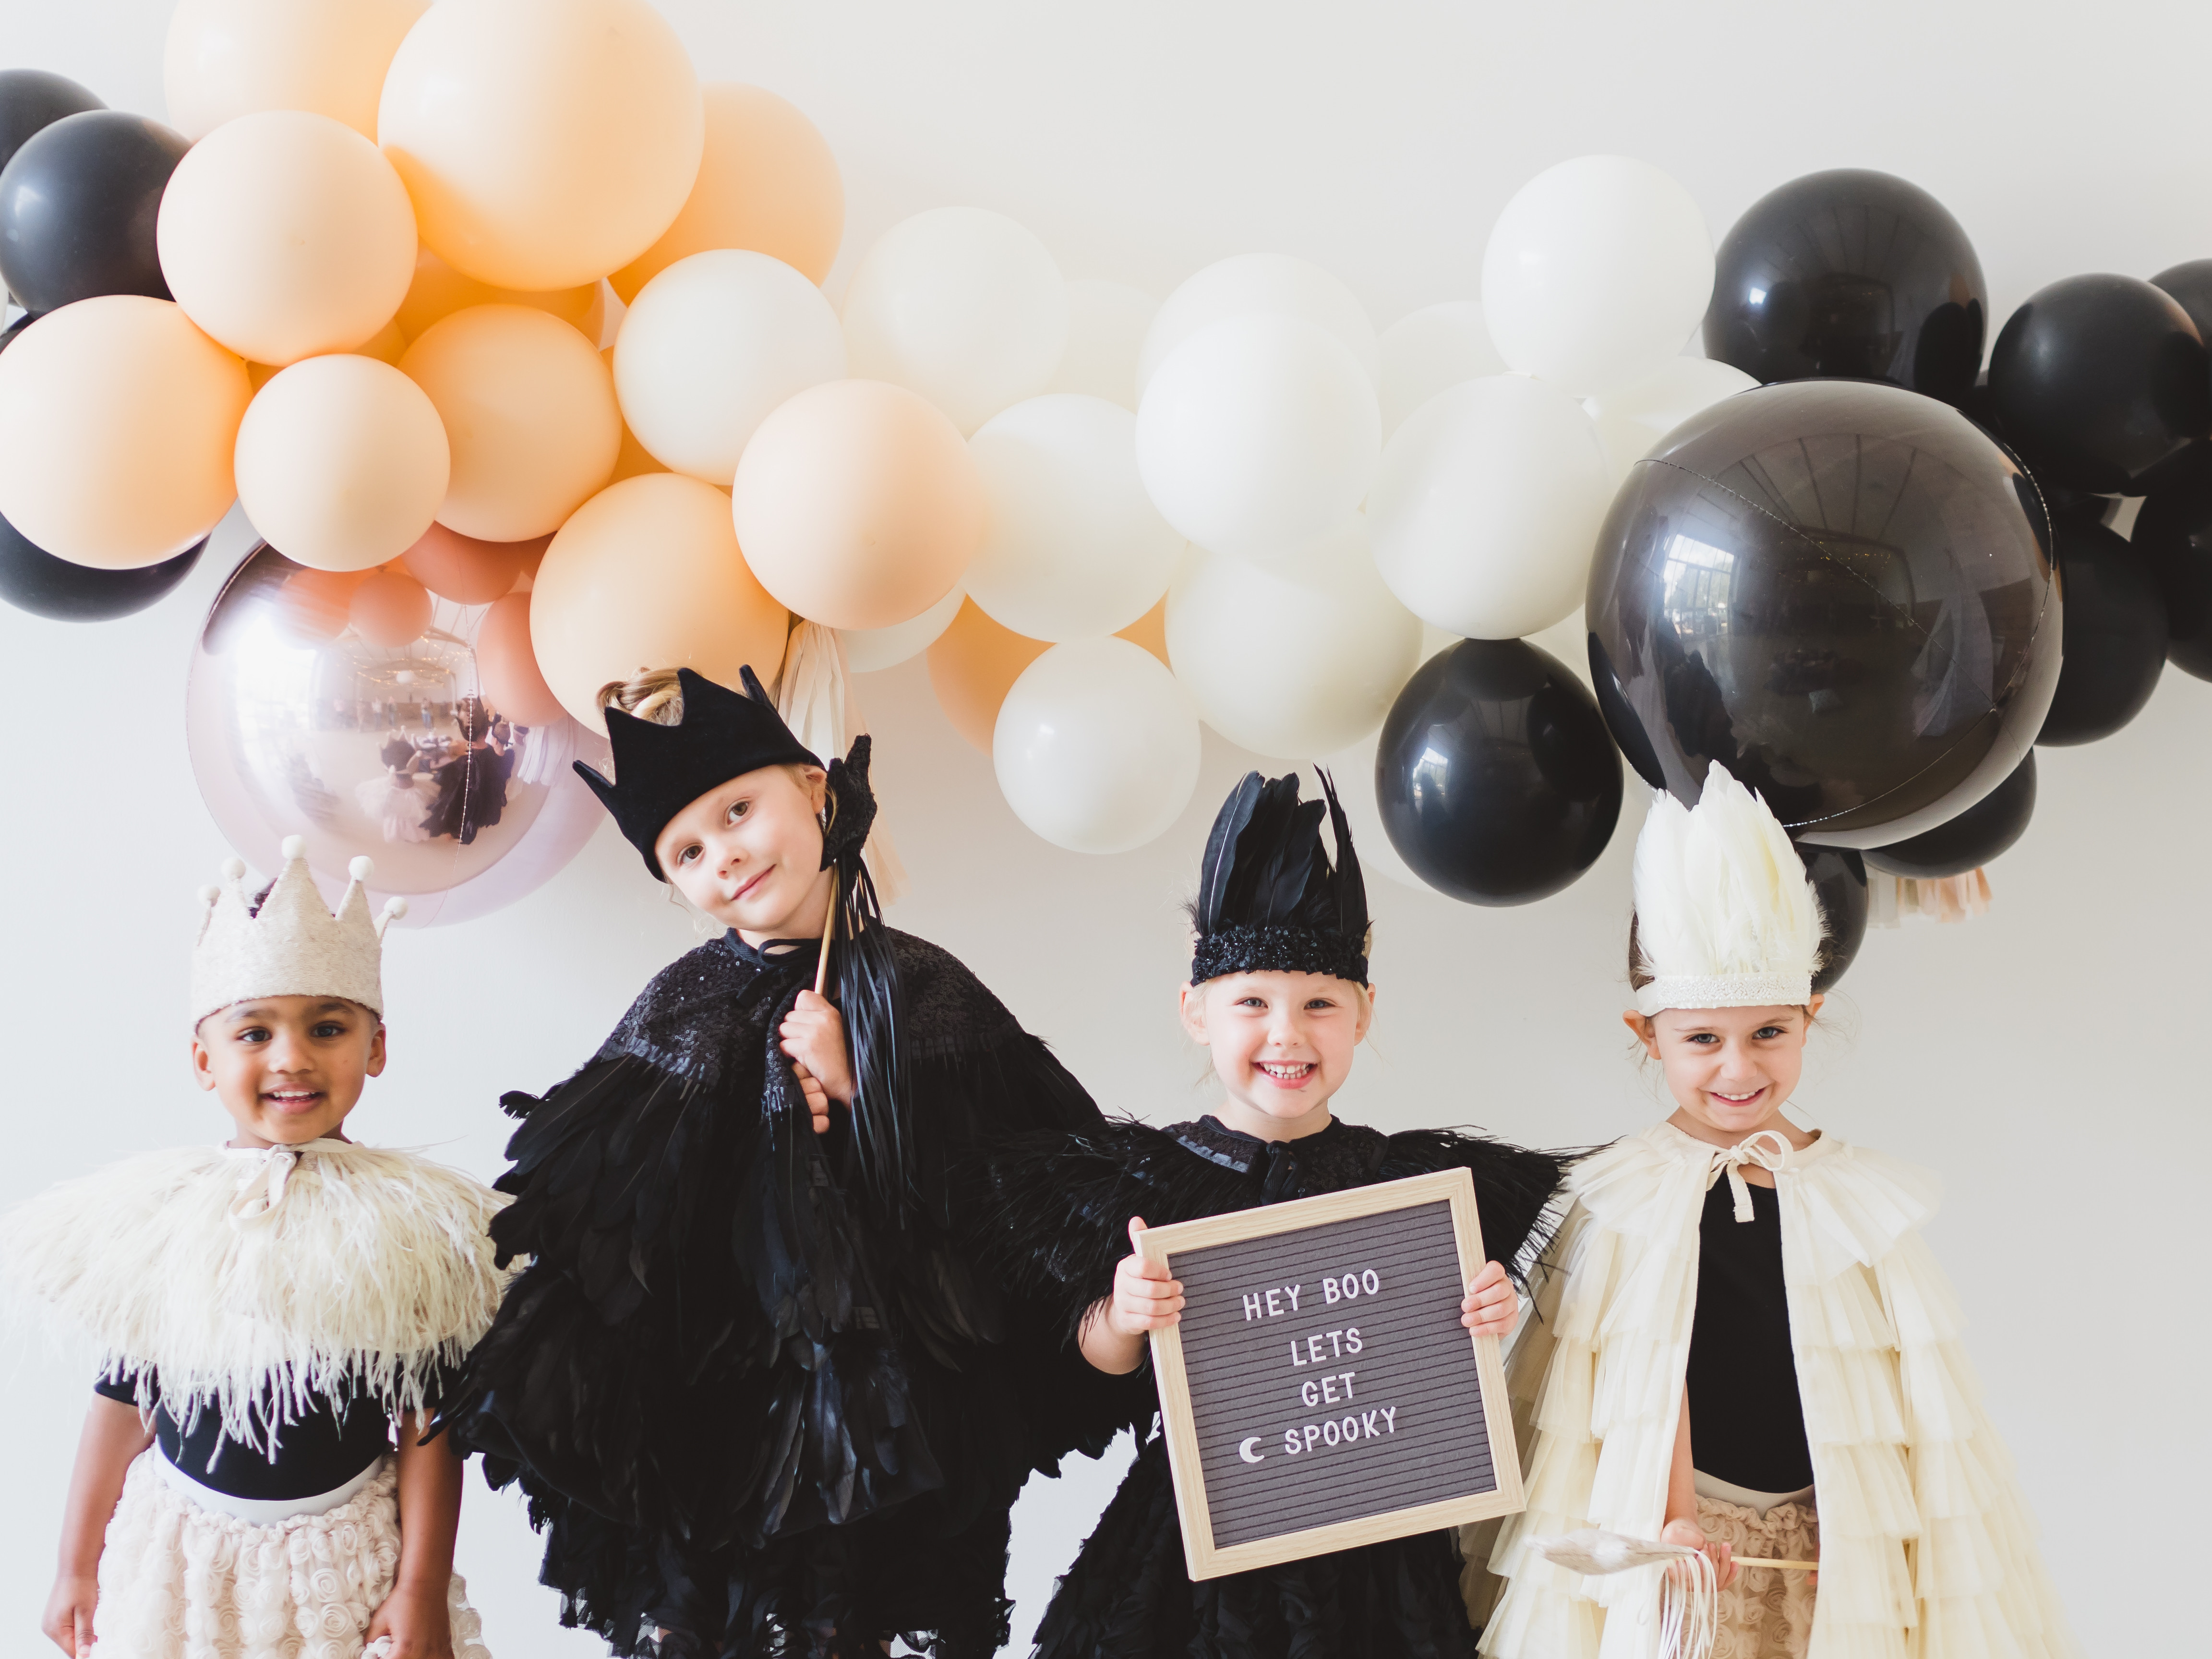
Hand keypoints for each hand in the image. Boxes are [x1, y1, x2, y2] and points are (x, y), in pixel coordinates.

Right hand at [42, 1572, 97, 1656]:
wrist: (76, 1566)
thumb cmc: (82, 1585)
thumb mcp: (86, 1611)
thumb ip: (84, 1634)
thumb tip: (84, 1655)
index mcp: (55, 1629)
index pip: (72, 1652)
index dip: (87, 1651)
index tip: (102, 1645)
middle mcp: (50, 1628)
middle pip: (71, 1646)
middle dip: (86, 1642)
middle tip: (102, 1632)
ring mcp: (51, 1622)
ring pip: (71, 1637)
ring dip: (84, 1633)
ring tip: (95, 1620)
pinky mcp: (56, 1616)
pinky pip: (69, 1628)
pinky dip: (80, 1625)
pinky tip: (89, 1616)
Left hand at [365, 1578, 454, 1658]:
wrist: (426, 1583)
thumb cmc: (402, 1600)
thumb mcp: (379, 1621)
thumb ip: (370, 1642)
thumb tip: (370, 1652)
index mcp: (405, 1650)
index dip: (381, 1658)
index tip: (380, 1652)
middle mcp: (423, 1653)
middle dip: (397, 1657)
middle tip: (392, 1649)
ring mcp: (437, 1650)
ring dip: (416, 1658)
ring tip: (408, 1651)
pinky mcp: (446, 1644)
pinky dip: (433, 1657)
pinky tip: (427, 1653)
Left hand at [779, 991, 853, 1132]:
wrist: (849, 1082)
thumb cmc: (840, 1059)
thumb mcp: (834, 1030)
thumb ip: (818, 1018)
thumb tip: (794, 1010)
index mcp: (831, 1013)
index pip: (804, 996)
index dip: (799, 1011)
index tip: (804, 1025)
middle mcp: (823, 1018)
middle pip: (789, 1015)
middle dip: (792, 1030)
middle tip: (805, 1043)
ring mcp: (815, 1032)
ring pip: (783, 1029)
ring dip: (789, 1042)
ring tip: (803, 1052)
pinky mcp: (807, 1047)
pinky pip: (783, 1045)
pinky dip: (788, 1054)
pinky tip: (802, 1060)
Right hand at [1104, 1218, 1184, 1338]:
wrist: (1122, 1310)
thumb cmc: (1137, 1281)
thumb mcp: (1138, 1261)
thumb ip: (1140, 1240)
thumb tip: (1136, 1220)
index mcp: (1126, 1267)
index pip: (1143, 1267)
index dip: (1159, 1272)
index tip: (1170, 1274)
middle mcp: (1121, 1285)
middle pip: (1149, 1290)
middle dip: (1169, 1291)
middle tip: (1180, 1289)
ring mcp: (1123, 1304)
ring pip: (1151, 1307)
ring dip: (1170, 1306)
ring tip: (1180, 1302)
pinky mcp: (1128, 1321)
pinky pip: (1149, 1322)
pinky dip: (1165, 1320)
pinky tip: (1175, 1316)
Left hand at [1460, 1259, 1518, 1339]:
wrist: (1483, 1312)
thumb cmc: (1474, 1297)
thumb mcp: (1469, 1288)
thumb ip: (1464, 1285)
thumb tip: (1450, 1287)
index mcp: (1496, 1275)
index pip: (1495, 1270)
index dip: (1484, 1279)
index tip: (1471, 1288)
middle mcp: (1506, 1288)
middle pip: (1499, 1291)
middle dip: (1479, 1300)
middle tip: (1465, 1306)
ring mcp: (1511, 1304)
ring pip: (1501, 1309)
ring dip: (1481, 1316)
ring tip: (1467, 1320)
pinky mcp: (1511, 1320)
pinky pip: (1502, 1325)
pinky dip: (1486, 1328)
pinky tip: (1475, 1329)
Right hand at [1660, 1516, 1736, 1590]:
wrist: (1682, 1534)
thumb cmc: (1677, 1533)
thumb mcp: (1677, 1532)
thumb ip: (1686, 1540)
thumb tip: (1701, 1546)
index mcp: (1674, 1573)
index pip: (1690, 1578)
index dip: (1700, 1566)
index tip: (1703, 1550)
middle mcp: (1687, 1582)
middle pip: (1706, 1580)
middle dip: (1713, 1561)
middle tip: (1710, 1545)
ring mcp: (1700, 1582)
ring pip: (1717, 1580)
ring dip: (1724, 1562)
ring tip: (1724, 1546)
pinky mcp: (1709, 1580)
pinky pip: (1723, 1582)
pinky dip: (1730, 1573)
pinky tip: (1734, 1563)